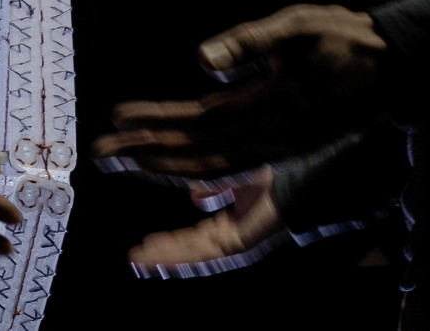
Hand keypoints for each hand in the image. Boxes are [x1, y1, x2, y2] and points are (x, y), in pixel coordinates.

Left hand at [92, 4, 387, 182]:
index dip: (156, 127)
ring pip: (211, 169)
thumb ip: (250, 41)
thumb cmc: (348, 38)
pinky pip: (233, 171)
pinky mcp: (284, 149)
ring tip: (122, 158)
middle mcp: (273, 140)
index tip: (116, 123)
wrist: (400, 63)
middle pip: (197, 157)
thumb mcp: (301, 25)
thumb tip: (203, 61)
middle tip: (101, 154)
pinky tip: (180, 181)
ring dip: (163, 166)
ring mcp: (279, 150)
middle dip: (146, 156)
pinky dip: (200, 177)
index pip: (200, 124)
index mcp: (273, 111)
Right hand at [127, 167, 290, 277]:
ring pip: (193, 253)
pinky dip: (178, 254)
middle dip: (163, 252)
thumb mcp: (238, 180)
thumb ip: (215, 187)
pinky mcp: (238, 240)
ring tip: (138, 259)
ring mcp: (235, 239)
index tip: (148, 241)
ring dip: (165, 256)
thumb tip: (193, 193)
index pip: (196, 237)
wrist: (301, 180)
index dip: (172, 241)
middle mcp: (232, 234)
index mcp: (233, 222)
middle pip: (191, 248)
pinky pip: (203, 252)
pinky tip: (160, 254)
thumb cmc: (278, 177)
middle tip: (135, 258)